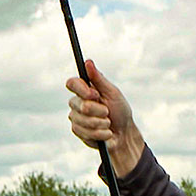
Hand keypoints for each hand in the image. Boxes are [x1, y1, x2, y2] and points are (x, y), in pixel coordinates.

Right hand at [66, 59, 144, 176]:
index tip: (95, 95)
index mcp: (85, 89)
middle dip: (99, 111)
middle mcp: (77, 102)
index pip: (72, 83)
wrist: (124, 134)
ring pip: (83, 120)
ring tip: (108, 123)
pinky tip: (105, 133)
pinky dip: (100, 133)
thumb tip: (88, 62)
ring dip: (101, 123)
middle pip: (80, 105)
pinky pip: (85, 132)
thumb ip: (99, 79)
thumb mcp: (112, 93)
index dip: (82, 90)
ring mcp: (76, 117)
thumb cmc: (120, 111)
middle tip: (107, 112)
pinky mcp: (78, 131)